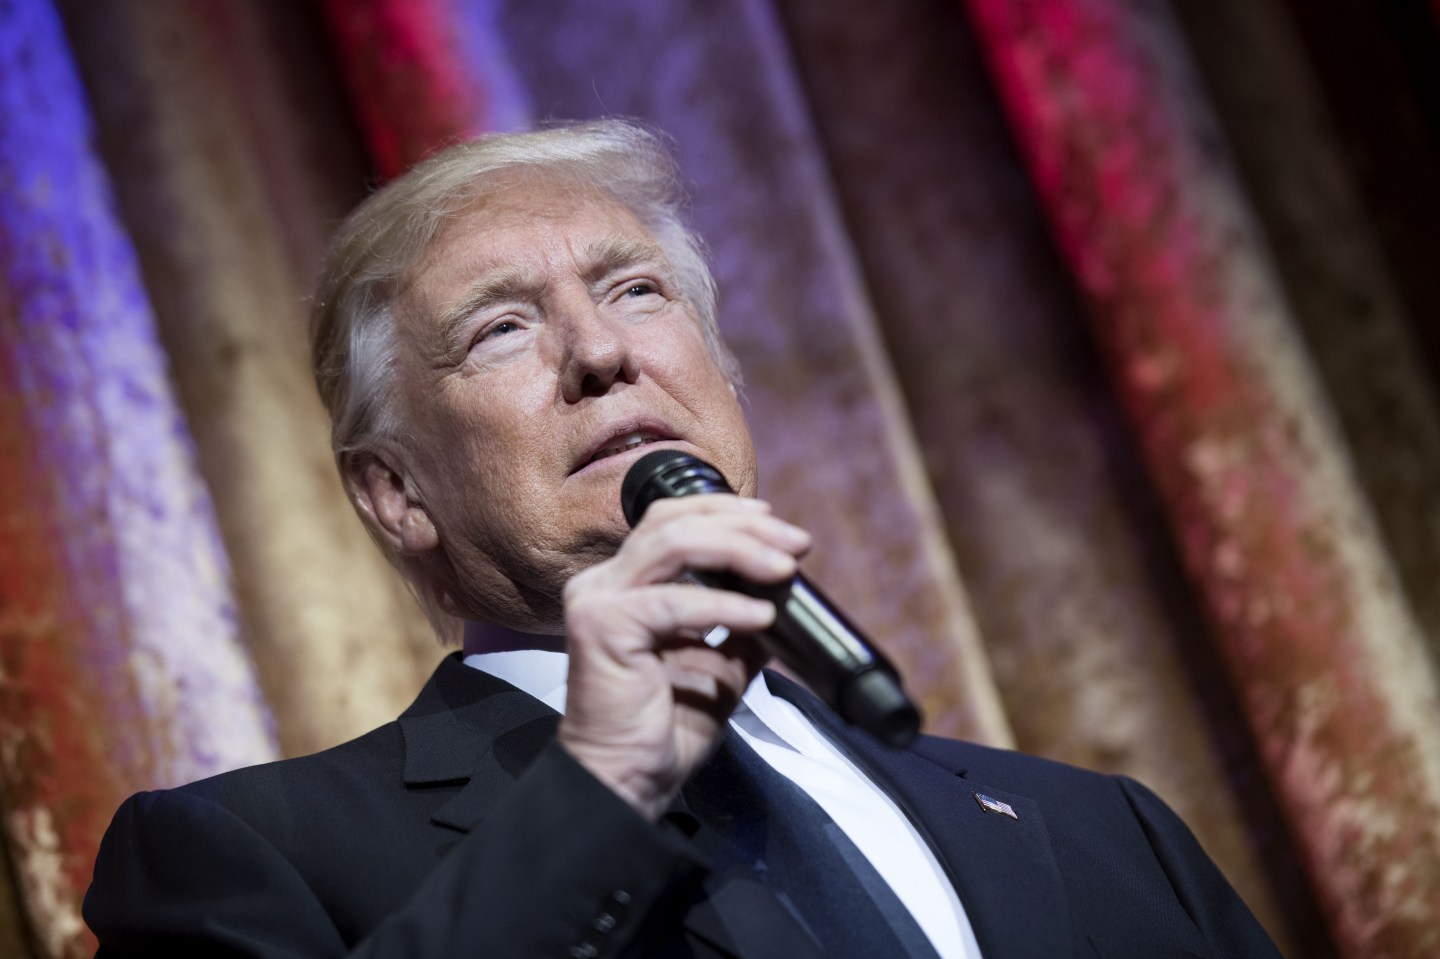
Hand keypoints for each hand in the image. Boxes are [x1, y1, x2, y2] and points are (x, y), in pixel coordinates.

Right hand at [557, 494, 810, 819]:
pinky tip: (759, 616)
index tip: (778, 526)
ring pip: (673, 544)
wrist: (627, 780)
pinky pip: (674, 603)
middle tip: (795, 544)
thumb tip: (783, 600)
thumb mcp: (720, 666)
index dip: (726, 513)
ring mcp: (597, 600)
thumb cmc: (664, 729)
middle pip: (675, 522)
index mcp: (624, 584)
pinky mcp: (601, 627)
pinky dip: (724, 605)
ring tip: (783, 569)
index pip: (673, 521)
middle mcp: (603, 583)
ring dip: (738, 550)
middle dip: (743, 526)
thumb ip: (741, 627)